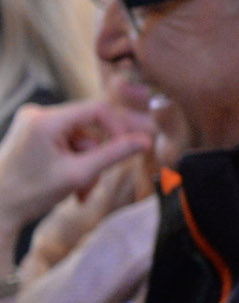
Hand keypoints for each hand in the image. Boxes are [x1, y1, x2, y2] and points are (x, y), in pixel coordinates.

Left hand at [0, 101, 156, 238]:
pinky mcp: (32, 134)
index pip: (97, 109)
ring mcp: (33, 124)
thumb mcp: (79, 174)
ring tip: (80, 191)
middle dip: (96, 157)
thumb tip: (145, 142)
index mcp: (46, 119)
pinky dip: (73, 162)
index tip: (130, 149)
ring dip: (86, 165)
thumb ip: (114, 155)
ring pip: (79, 139)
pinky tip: (69, 184)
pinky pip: (65, 143)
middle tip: (95, 183)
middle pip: (88, 127)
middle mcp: (37, 114)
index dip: (118, 128)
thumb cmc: (30, 193)